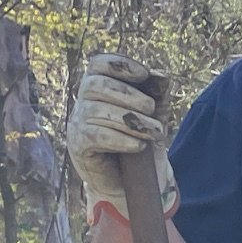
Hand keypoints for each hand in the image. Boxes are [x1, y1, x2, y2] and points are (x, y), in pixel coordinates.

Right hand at [65, 53, 177, 221]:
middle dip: (128, 95)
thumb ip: (158, 95)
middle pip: (96, 84)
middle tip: (152, 109)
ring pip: (97, 111)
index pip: (99, 64)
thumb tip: (161, 75)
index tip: (143, 74)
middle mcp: (84, 101)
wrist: (131, 178)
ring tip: (156, 133)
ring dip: (133, 121)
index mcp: (100, 87)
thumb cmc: (140, 139)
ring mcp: (78, 123)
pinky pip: (96, 136)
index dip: (120, 64)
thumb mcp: (155, 116)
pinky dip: (121, 139)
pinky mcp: (79, 145)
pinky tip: (139, 145)